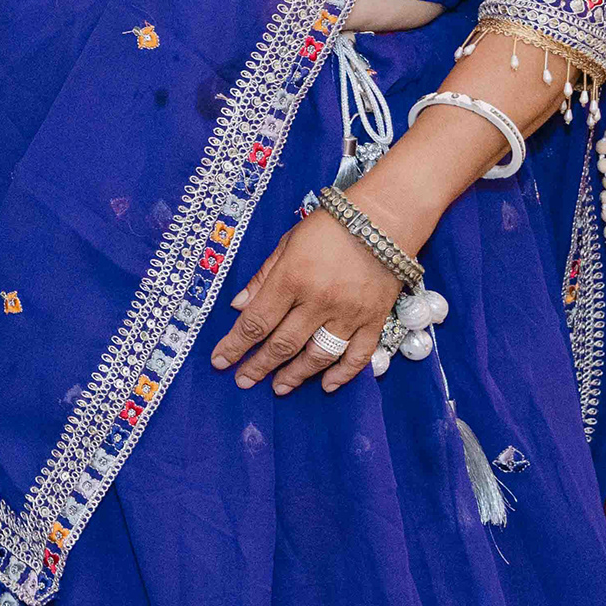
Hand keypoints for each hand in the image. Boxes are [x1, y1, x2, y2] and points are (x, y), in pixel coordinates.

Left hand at [214, 183, 428, 395]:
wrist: (385, 218)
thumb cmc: (330, 226)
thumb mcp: (287, 243)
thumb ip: (263, 276)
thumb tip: (238, 307)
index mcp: (292, 278)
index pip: (256, 322)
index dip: (235, 345)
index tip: (220, 361)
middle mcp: (319, 301)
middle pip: (283, 344)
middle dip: (259, 366)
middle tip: (244, 381)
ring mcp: (349, 313)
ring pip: (318, 356)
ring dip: (295, 375)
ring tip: (279, 387)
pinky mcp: (375, 319)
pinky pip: (358, 356)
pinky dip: (342, 375)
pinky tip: (325, 386)